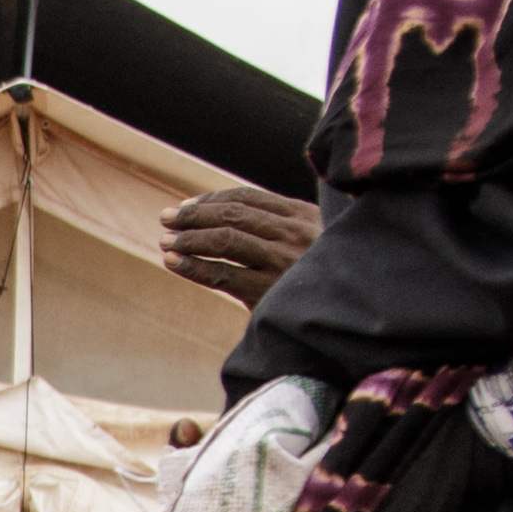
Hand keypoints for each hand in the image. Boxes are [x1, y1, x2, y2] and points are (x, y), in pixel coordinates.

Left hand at [161, 187, 319, 304]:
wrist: (346, 313)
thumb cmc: (320, 280)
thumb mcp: (310, 242)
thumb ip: (277, 227)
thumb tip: (217, 216)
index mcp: (302, 214)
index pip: (247, 197)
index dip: (210, 200)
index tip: (186, 206)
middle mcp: (294, 233)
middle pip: (232, 214)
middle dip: (194, 215)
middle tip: (166, 219)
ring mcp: (283, 261)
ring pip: (225, 239)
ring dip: (189, 237)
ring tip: (166, 241)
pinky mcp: (270, 291)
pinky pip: (223, 274)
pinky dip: (193, 266)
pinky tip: (173, 262)